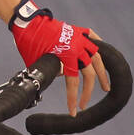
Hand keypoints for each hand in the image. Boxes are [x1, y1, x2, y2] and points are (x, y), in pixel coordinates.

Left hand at [8, 0, 109, 114]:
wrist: (27, 23)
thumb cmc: (29, 43)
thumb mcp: (40, 62)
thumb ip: (53, 72)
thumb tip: (63, 77)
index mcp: (67, 56)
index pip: (73, 83)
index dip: (73, 99)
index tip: (73, 111)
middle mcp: (77, 47)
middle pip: (89, 74)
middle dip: (88, 92)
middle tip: (85, 104)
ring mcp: (79, 37)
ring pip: (97, 57)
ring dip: (102, 73)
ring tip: (106, 86)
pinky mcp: (77, 30)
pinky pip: (93, 37)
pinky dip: (99, 45)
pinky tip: (102, 56)